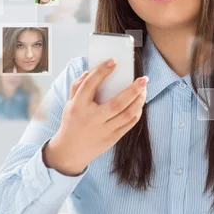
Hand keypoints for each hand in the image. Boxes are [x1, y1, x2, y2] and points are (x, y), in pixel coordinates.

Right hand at [43, 58, 148, 175]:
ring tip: (144, 90)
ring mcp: (103, 130)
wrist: (70, 152)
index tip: (114, 61)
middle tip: (143, 79)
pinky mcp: (112, 139)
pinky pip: (129, 125)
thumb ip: (77, 86)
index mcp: (78, 106)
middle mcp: (92, 118)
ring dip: (139, 101)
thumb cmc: (72, 123)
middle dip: (133, 90)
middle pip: (117, 103)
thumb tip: (89, 72)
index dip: (102, 71)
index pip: (90, 84)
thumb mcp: (69, 104)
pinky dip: (136, 113)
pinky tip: (139, 103)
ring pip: (127, 115)